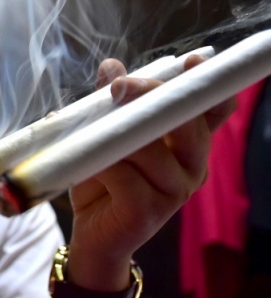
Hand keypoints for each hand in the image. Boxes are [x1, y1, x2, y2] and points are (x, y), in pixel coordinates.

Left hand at [65, 54, 235, 291]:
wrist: (91, 236)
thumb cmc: (103, 182)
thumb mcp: (104, 136)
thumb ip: (110, 103)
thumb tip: (111, 66)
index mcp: (187, 144)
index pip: (211, 110)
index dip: (206, 85)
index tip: (195, 61)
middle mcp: (192, 166)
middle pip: (186, 122)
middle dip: (151, 97)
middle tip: (120, 86)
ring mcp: (174, 191)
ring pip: (150, 149)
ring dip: (115, 135)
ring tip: (88, 134)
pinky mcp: (148, 211)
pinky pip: (124, 176)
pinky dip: (100, 164)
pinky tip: (86, 165)